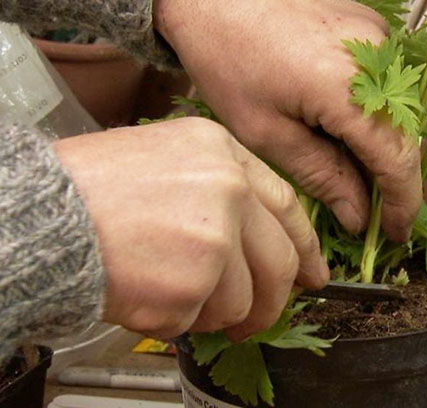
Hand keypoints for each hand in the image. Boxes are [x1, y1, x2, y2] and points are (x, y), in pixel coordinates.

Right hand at [53, 118, 327, 340]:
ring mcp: (214, 237)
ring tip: (167, 292)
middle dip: (269, 302)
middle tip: (254, 319)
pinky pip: (199, 320)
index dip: (306, 247)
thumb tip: (260, 244)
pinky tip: (144, 294)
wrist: (44, 212)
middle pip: (280, 263)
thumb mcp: (169, 159)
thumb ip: (222, 194)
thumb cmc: (93, 188)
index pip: (288, 208)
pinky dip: (174, 320)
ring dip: (209, 312)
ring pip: (240, 301)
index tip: (313, 274)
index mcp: (224, 154)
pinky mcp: (191, 283)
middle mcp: (228, 191)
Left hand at [154, 0, 421, 241]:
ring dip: (383, 148)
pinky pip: (386, 85)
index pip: (397, 159)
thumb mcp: (266, 133)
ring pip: (398, 110)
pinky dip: (373, 116)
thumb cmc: (228, 61)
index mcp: (348, 87)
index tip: (396, 234)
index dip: (403, 203)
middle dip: (393, 181)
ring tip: (353, 175)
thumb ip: (322, 177)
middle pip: (405, 135)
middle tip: (373, 213)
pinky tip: (344, 132)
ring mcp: (377, 38)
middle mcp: (377, 57)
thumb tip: (359, 217)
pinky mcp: (369, 29)